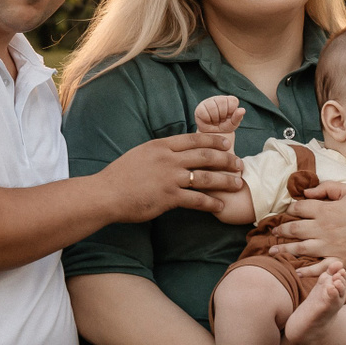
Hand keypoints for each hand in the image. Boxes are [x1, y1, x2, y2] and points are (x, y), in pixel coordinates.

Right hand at [97, 133, 242, 221]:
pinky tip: (220, 205)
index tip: (227, 142)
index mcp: (161, 146)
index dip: (213, 140)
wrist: (106, 194)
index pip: (193, 139)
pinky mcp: (169, 197)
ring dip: (224, 180)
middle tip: (239, 163)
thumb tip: (171, 151)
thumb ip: (158, 152)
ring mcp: (170, 178)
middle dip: (226, 158)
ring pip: (205, 176)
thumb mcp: (140, 154)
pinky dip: (210, 202)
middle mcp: (168, 159)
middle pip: (205, 155)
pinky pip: (196, 199)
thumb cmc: (119, 176)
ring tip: (237, 183)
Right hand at [193, 94, 244, 139]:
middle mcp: (218, 98)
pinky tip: (209, 121)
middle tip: (221, 120)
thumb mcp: (233, 124)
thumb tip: (242, 110)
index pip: (233, 101)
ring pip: (213, 107)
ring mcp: (208, 102)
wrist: (213, 135)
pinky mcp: (200, 108)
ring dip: (215, 118)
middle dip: (222, 115)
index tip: (229, 117)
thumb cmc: (224, 127)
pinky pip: (204, 112)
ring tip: (215, 121)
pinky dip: (208, 120)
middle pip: (222, 102)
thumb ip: (238, 117)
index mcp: (229, 100)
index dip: (231, 111)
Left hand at [273, 181, 345, 269]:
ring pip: (300, 249)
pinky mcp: (339, 260)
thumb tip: (308, 192)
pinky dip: (306, 270)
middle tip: (272, 233)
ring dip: (284, 250)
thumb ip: (328, 188)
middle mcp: (323, 229)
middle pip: (294, 229)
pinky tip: (296, 270)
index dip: (290, 210)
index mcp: (326, 210)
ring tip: (273, 251)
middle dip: (281, 231)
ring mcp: (330, 246)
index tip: (286, 212)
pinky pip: (318, 267)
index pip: (299, 208)